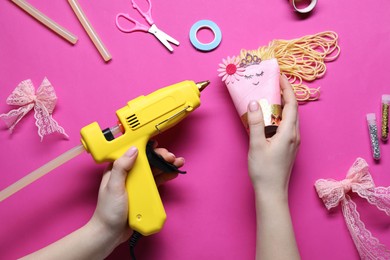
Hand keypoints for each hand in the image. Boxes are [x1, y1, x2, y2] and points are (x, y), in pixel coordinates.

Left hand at [89, 144, 184, 247]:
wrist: (110, 233)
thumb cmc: (108, 211)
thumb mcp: (114, 187)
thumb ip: (121, 168)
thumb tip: (134, 149)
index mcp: (117, 169)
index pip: (134, 153)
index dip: (147, 148)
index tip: (158, 147)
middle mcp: (128, 174)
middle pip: (147, 160)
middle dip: (161, 157)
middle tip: (172, 157)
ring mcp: (136, 184)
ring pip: (153, 170)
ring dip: (165, 165)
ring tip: (178, 163)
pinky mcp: (143, 193)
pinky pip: (155, 182)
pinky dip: (164, 176)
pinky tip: (172, 173)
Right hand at [247, 75, 299, 197]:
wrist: (272, 192)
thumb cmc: (264, 171)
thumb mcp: (256, 145)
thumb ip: (255, 123)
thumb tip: (254, 103)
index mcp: (289, 133)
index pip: (292, 104)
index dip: (287, 88)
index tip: (279, 76)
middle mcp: (294, 135)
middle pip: (293, 109)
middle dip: (285, 94)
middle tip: (273, 83)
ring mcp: (293, 142)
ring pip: (291, 118)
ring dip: (283, 105)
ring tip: (270, 97)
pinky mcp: (289, 147)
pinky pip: (287, 126)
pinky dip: (280, 116)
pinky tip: (270, 118)